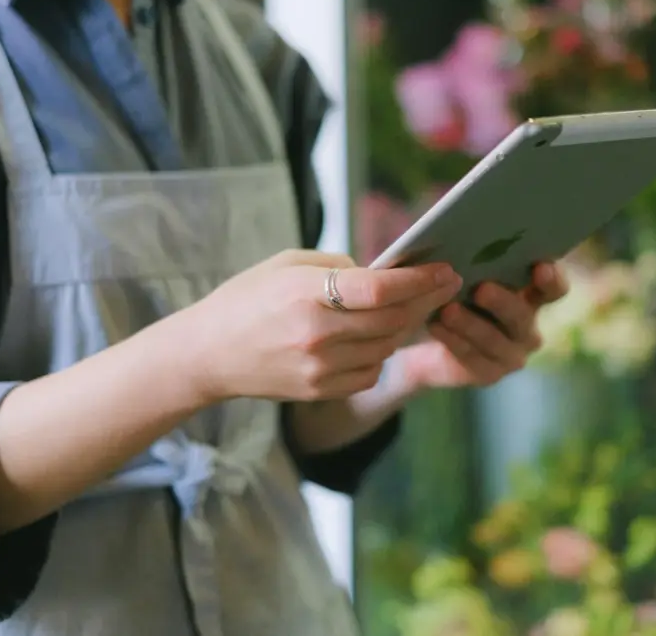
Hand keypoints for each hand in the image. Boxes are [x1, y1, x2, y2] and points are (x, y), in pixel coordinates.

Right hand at [191, 250, 462, 402]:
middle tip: (446, 286)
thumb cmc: (247, 299)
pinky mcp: (320, 391)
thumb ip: (338, 267)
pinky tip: (373, 338)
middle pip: (393, 319)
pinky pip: (370, 372)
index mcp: (307, 293)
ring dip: (404, 327)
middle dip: (426, 300)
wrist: (208, 353)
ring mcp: (319, 368)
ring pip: (387, 347)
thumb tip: (384, 273)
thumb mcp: (287, 264)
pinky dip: (379, 354)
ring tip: (411, 308)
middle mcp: (317, 334)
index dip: (420, 280)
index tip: (446, 270)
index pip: (381, 289)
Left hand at [395, 263, 567, 390]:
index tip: (539, 267)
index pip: (554, 288)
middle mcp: (526, 326)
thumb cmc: (450, 293)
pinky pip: (471, 356)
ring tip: (447, 309)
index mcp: (529, 295)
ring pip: (494, 339)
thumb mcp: (461, 272)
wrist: (427, 341)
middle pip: (522, 315)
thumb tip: (461, 229)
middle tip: (481, 289)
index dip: (551, 279)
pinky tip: (435, 325)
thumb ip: (471, 256)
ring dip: (470, 324)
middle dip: (502, 301)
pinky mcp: (488, 373)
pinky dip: (453, 339)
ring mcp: (511, 353)